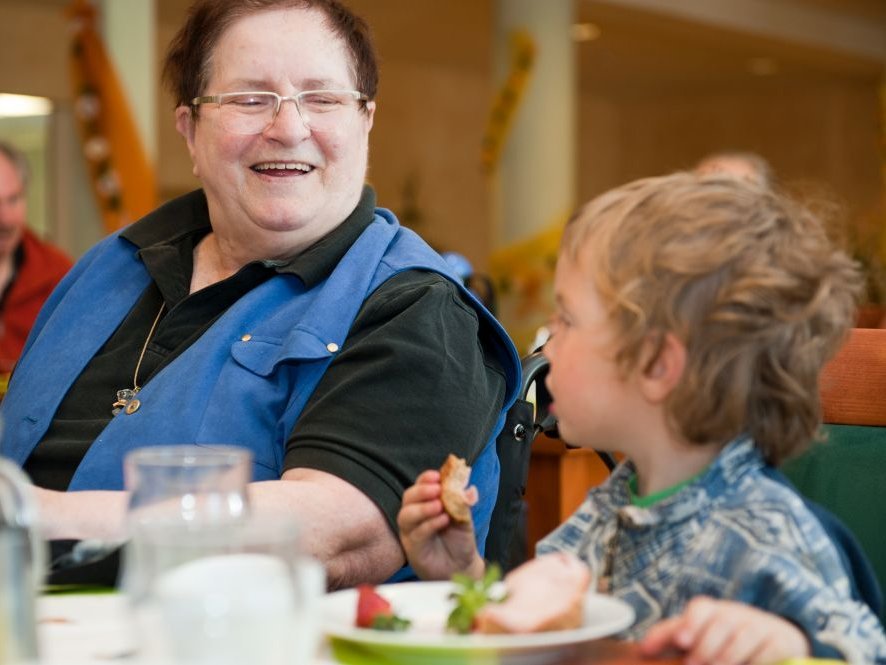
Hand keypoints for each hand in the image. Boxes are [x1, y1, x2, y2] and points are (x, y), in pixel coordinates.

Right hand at [397, 470, 483, 580]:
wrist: (462, 566)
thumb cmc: (459, 540)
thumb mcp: (464, 518)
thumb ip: (463, 503)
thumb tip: (469, 489)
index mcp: (426, 503)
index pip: (420, 485)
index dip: (425, 479)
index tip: (436, 476)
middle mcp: (415, 515)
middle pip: (408, 498)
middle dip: (421, 491)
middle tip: (437, 490)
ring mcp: (411, 532)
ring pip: (406, 515)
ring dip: (423, 508)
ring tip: (439, 506)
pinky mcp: (413, 549)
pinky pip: (416, 534)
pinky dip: (429, 525)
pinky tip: (443, 520)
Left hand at [640, 596, 810, 664]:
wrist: (771, 636)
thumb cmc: (720, 636)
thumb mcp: (694, 633)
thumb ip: (667, 638)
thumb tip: (641, 650)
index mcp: (711, 610)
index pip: (701, 608)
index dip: (691, 622)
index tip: (682, 641)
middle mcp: (736, 613)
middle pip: (721, 623)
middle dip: (706, 647)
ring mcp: (759, 625)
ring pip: (744, 637)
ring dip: (728, 656)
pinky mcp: (780, 641)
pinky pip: (768, 651)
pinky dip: (756, 661)